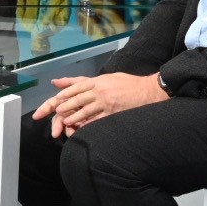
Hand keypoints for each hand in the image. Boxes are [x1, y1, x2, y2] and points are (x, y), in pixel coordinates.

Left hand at [31, 72, 166, 137]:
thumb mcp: (108, 77)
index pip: (77, 87)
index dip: (66, 93)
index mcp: (99, 81)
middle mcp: (101, 91)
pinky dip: (88, 125)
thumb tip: (64, 81)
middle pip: (78, 99)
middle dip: (66, 106)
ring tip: (65, 121)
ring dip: (74, 117)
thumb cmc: (128, 83)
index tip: (56, 99)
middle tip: (57, 111)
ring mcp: (107, 103)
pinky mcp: (114, 113)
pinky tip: (81, 128)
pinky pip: (98, 120)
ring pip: (86, 111)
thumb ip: (87, 80)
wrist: (149, 91)